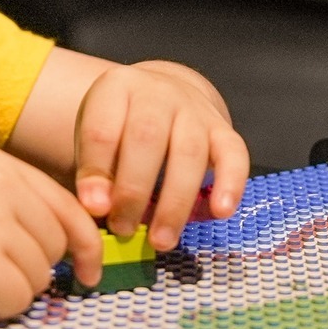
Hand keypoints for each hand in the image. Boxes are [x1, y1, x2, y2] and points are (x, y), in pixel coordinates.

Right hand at [0, 147, 101, 319]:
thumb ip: (8, 208)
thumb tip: (65, 251)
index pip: (68, 206)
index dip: (84, 245)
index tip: (87, 273)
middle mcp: (1, 185)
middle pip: (56, 247)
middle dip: (29, 271)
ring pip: (39, 278)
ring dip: (7, 291)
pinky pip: (16, 302)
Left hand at [73, 62, 249, 250]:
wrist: (162, 93)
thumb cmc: (121, 126)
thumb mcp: (94, 138)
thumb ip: (94, 172)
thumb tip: (97, 208)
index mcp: (116, 89)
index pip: (103, 129)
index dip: (97, 172)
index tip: (94, 208)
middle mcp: (158, 93)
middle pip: (147, 138)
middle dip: (134, 190)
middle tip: (123, 229)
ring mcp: (195, 109)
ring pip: (189, 152)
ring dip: (175, 202)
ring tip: (161, 240)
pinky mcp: (223, 129)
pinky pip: (234, 154)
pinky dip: (230, 184)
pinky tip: (220, 213)